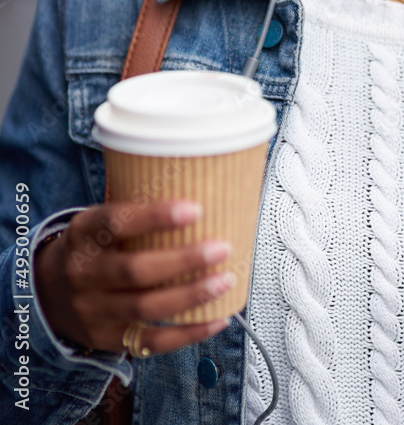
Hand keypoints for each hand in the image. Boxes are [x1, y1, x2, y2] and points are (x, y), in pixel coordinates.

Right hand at [34, 201, 233, 354]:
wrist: (49, 292)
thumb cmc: (95, 246)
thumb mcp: (100, 220)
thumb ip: (136, 210)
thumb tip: (200, 190)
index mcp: (84, 234)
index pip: (116, 222)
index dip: (156, 216)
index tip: (196, 209)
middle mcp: (84, 273)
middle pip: (135, 270)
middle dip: (184, 261)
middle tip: (222, 248)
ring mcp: (93, 311)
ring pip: (146, 308)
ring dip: (191, 296)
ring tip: (225, 281)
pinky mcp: (108, 339)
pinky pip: (151, 341)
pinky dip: (188, 334)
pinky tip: (217, 319)